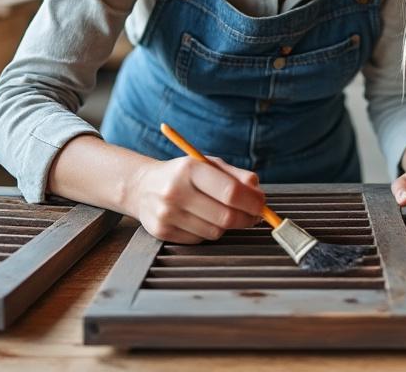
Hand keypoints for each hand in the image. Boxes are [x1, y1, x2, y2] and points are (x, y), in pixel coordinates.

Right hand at [128, 155, 264, 243]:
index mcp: (190, 169)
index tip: (262, 205)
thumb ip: (237, 176)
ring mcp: (166, 214)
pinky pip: (200, 240)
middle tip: (253, 215)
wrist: (142, 186)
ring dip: (227, 226)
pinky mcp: (161, 232)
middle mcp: (175, 191)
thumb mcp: (209, 165)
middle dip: (246, 218)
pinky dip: (208, 232)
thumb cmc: (183, 174)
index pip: (230, 192)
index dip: (252, 202)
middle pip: (225, 216)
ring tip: (221, 212)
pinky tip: (201, 219)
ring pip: (215, 232)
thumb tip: (259, 194)